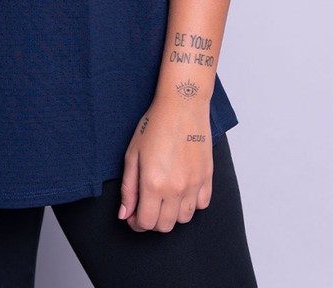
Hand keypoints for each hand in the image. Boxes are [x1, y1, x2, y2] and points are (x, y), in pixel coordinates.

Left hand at [117, 97, 212, 231]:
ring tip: (164, 196)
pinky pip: (202, 204)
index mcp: (153, 183)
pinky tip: (182, 190)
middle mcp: (175, 188)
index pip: (146, 222)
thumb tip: (125, 214)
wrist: (182, 106)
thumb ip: (128, 188)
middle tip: (146, 206)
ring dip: (172, 214)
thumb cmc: (155, 125)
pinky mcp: (207, 176)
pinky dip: (191, 203)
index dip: (136, 223)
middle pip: (165, 226)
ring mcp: (194, 184)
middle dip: (152, 221)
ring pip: (184, 219)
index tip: (133, 215)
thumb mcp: (132, 154)